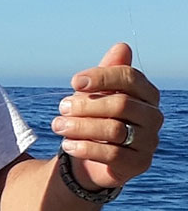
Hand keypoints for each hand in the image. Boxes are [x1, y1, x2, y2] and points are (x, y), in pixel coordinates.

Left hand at [52, 43, 162, 189]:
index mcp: (146, 93)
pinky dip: (85, 148)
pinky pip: (112, 155)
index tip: (74, 81)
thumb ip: (107, 72)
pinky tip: (67, 144)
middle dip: (86, 105)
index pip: (129, 78)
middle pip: (121, 104)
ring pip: (114, 130)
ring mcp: (149, 141)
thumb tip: (122, 47)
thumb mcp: (95, 92)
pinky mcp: (139, 163)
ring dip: (80, 126)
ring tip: (57, 125)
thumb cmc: (95, 116)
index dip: (101, 77)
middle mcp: (153, 116)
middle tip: (61, 108)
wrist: (91, 156)